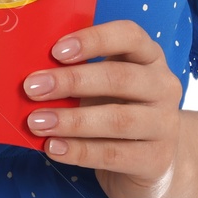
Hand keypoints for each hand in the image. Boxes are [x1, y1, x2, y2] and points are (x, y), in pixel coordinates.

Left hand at [22, 20, 185, 197]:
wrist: (152, 161)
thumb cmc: (117, 108)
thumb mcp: (105, 84)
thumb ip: (79, 72)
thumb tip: (33, 72)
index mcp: (150, 57)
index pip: (130, 36)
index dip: (94, 39)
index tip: (56, 50)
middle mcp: (163, 86)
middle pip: (120, 77)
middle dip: (72, 81)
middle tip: (32, 88)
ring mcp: (164, 125)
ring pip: (117, 120)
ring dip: (71, 121)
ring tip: (36, 122)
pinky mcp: (156, 160)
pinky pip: (113, 154)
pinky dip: (79, 151)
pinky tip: (53, 147)